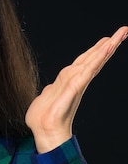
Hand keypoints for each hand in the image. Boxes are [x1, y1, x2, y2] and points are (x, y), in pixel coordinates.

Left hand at [25, 25, 127, 152]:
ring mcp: (77, 84)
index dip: (97, 50)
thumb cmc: (42, 120)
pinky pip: (88, 70)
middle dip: (109, 44)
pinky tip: (106, 49)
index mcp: (70, 82)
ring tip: (119, 35)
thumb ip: (50, 91)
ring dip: (106, 47)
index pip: (86, 62)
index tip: (109, 38)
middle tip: (124, 31)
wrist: (44, 133)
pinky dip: (97, 59)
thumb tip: (50, 89)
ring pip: (93, 61)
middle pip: (94, 58)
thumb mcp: (45, 99)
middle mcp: (76, 81)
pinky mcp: (75, 88)